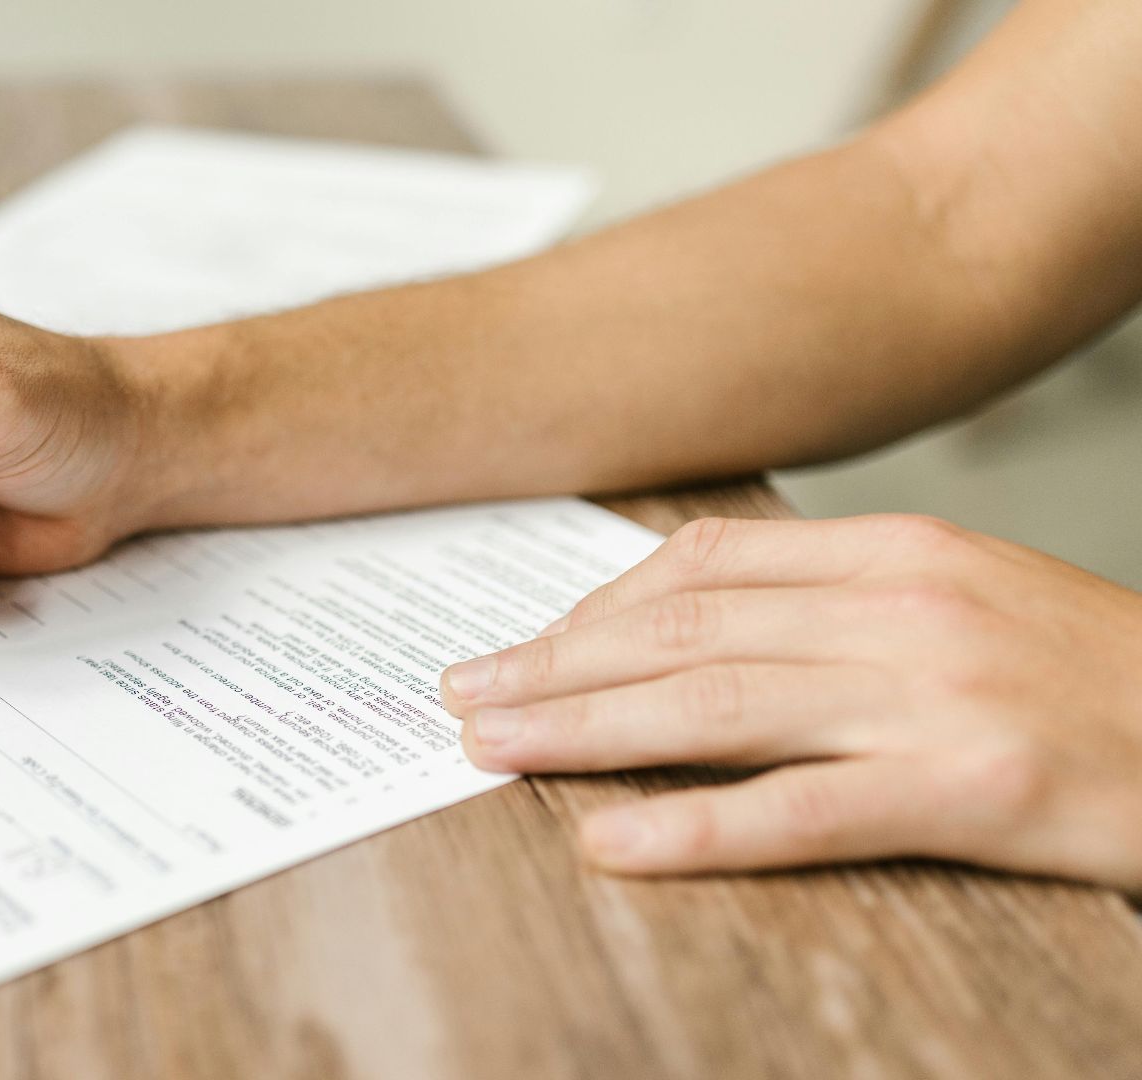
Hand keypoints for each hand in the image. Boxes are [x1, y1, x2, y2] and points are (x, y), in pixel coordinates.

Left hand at [439, 514, 1141, 891]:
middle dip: (557, 665)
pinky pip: (802, 811)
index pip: (709, 564)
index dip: (596, 608)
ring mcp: (939, 694)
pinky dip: (695, 829)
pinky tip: (612, 843)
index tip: (523, 644)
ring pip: (716, 705)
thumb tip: (695, 627)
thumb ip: (838, 603)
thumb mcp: (968, 602)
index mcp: (902, 551)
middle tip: (463, 696)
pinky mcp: (974, 789)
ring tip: (490, 748)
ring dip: (584, 729)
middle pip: (687, 629)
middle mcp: (908, 606)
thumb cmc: (1097, 684)